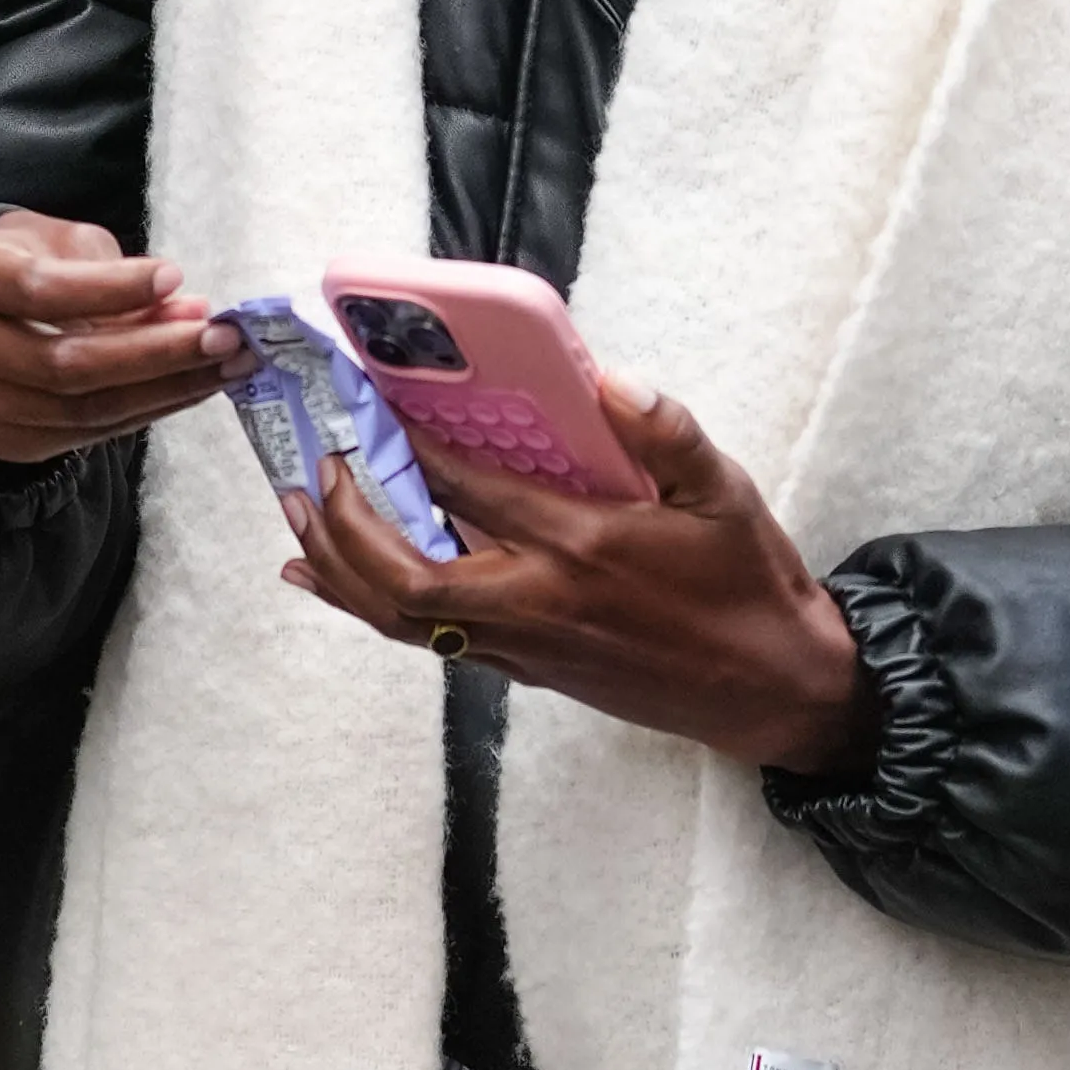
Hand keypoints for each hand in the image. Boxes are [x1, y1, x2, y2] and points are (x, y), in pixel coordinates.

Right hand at [0, 211, 245, 467]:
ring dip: (165, 389)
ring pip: (83, 409)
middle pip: (66, 363)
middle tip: (223, 338)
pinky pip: (86, 434)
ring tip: (222, 366)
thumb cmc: (20, 263)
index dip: (111, 289)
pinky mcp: (3, 441)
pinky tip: (187, 388)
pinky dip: (145, 411)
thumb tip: (183, 312)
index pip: (39, 290)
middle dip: (157, 352)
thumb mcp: (57, 242)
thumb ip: (112, 273)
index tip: (176, 279)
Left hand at [284, 359, 871, 776]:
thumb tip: (608, 379)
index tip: (371, 406)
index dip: (410, 447)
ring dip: (341, 573)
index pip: (471, 491)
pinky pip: (428, 642)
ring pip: (404, 621)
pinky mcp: (529, 670)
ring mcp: (528, 645)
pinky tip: (331, 583)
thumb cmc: (748, 588)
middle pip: (406, 578)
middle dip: (345, 528)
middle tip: (315, 472)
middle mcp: (540, 603)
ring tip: (297, 521)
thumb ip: (666, 432)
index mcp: (584, 547)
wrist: (773, 690)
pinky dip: (372, 608)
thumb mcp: (726, 494)